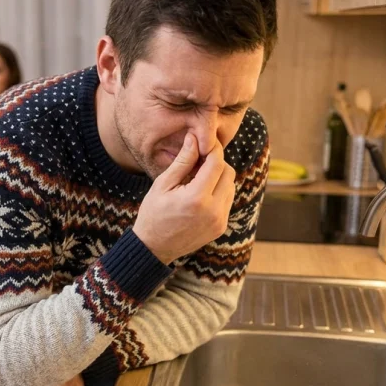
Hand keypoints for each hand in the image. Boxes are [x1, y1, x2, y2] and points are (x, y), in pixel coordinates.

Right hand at [132, 132, 236, 264]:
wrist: (154, 248)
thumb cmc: (153, 213)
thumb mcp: (163, 184)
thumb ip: (183, 161)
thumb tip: (195, 138)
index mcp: (197, 198)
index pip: (216, 163)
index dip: (212, 148)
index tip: (204, 142)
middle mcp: (213, 210)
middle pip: (228, 172)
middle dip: (216, 162)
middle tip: (198, 160)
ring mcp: (219, 220)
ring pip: (231, 185)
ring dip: (219, 177)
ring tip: (197, 178)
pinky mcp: (221, 227)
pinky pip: (227, 200)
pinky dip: (218, 191)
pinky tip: (200, 192)